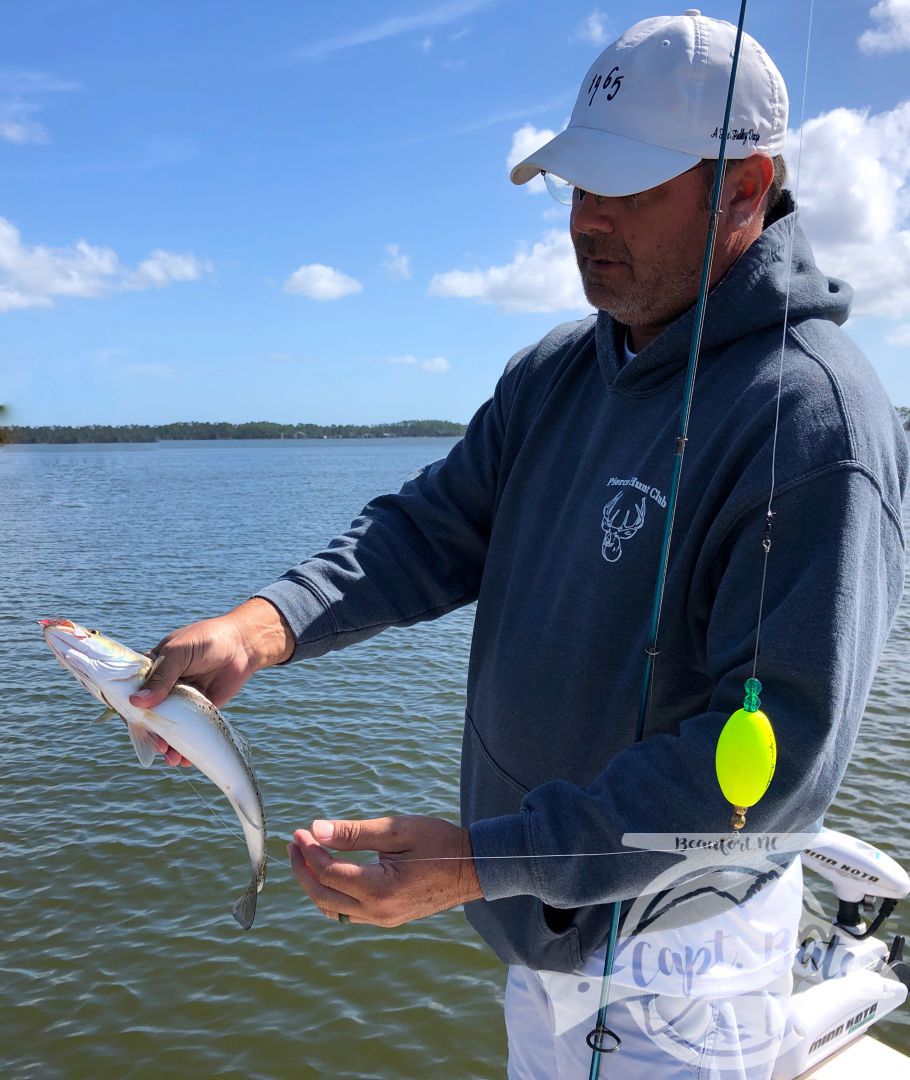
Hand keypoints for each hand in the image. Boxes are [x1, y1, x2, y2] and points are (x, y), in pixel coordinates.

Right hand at [129, 597, 293, 765]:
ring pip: (168, 726)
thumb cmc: (207, 639)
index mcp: (152, 668)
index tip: (133, 725)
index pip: (131, 692)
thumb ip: (161, 677)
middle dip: (152, 734)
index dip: (128, 710)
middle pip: (149, 714)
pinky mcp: (200, 709)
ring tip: (172, 758)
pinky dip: (186, 745)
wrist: (244, 644)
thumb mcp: (180, 653)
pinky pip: (189, 730)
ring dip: (168, 744)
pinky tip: (187, 757)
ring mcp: (181, 699)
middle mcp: (163, 686)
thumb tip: (136, 703)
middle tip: (159, 746)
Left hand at [288, 815, 482, 925]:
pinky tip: (330, 873)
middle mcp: (377, 912)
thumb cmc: (439, 842)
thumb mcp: (397, 830)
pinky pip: (347, 913)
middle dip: (302, 869)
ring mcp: (382, 920)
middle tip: (293, 843)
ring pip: (331, 909)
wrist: (474, 868)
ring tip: (305, 856)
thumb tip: (316, 829)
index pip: (328, 872)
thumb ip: (355, 833)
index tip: (299, 830)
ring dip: (314, 884)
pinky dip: (330, 895)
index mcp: (379, 889)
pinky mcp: (387, 919)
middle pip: (322, 896)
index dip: (308, 851)